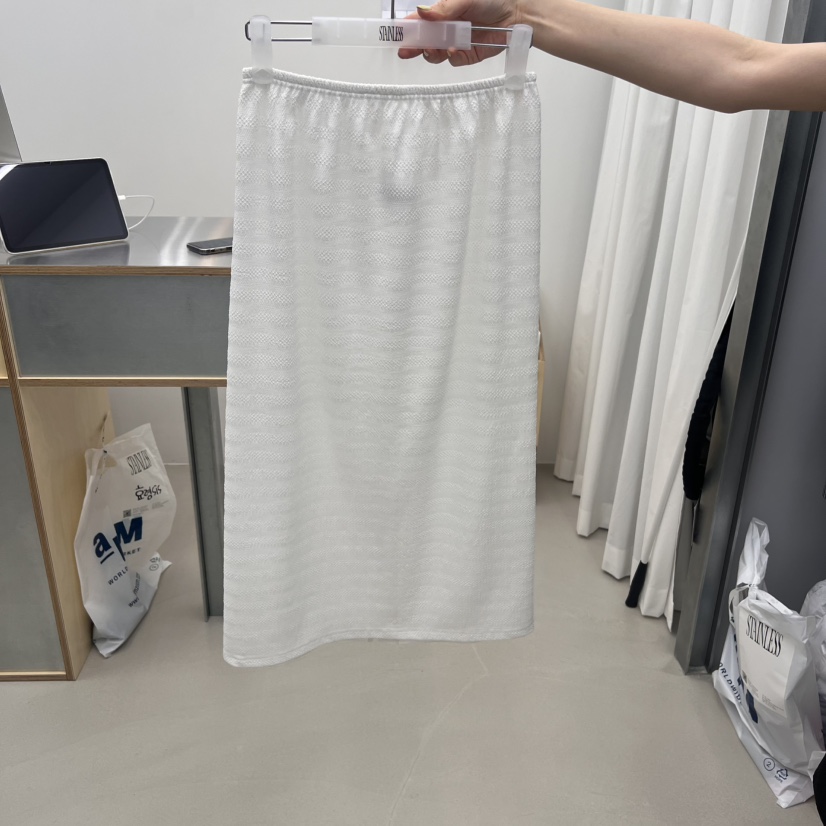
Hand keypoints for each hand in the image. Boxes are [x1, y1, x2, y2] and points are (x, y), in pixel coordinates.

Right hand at [398, 0, 527, 66]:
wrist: (518, 14)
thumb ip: (444, 8)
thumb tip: (422, 12)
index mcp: (443, 12)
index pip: (420, 21)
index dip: (407, 28)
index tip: (395, 35)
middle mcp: (448, 28)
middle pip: (424, 41)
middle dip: (414, 46)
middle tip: (405, 51)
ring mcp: (457, 42)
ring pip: (437, 53)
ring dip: (432, 53)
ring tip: (432, 49)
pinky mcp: (468, 55)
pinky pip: (455, 60)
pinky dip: (452, 57)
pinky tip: (453, 50)